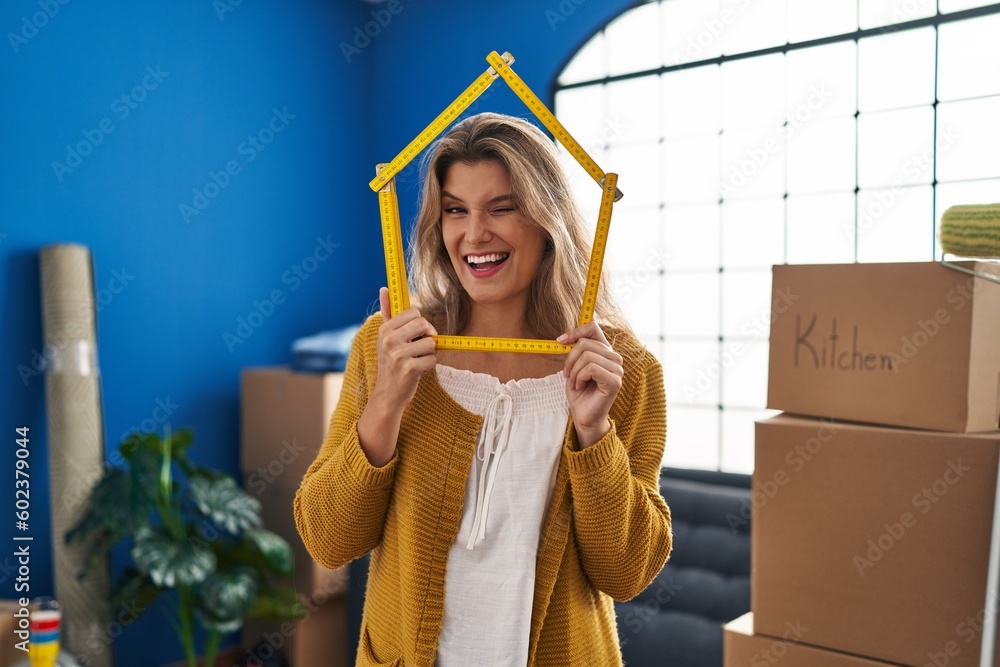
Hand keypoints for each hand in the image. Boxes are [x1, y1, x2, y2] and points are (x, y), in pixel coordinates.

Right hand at [371, 287, 437, 408]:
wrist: (387, 394)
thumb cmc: (391, 363)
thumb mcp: (385, 338)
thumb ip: (387, 312)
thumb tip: (384, 288)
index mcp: (384, 330)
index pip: (414, 312)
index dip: (419, 324)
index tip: (413, 335)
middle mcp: (388, 341)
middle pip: (424, 324)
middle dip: (427, 337)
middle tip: (417, 349)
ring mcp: (398, 355)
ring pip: (431, 343)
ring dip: (428, 354)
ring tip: (416, 361)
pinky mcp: (409, 369)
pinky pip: (432, 359)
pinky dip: (429, 366)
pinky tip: (417, 371)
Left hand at [558, 321, 622, 448]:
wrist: (583, 415)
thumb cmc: (579, 392)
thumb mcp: (574, 367)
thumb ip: (575, 351)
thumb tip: (564, 338)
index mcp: (606, 351)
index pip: (593, 328)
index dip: (575, 331)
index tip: (560, 341)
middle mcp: (615, 358)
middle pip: (585, 343)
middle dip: (570, 359)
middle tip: (567, 374)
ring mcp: (617, 370)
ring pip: (587, 356)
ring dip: (574, 371)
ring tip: (575, 382)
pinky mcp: (614, 381)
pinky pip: (590, 368)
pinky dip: (580, 377)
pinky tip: (581, 386)